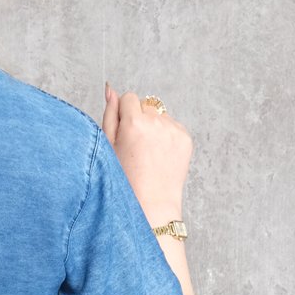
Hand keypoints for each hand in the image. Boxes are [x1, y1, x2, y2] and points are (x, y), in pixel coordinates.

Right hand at [102, 83, 191, 219]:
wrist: (151, 205)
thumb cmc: (124, 180)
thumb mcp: (108, 148)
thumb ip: (109, 115)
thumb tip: (110, 89)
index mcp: (133, 122)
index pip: (129, 98)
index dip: (124, 115)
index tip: (124, 135)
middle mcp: (156, 122)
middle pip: (146, 106)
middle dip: (140, 120)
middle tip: (135, 149)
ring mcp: (173, 130)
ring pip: (160, 116)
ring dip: (154, 128)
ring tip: (148, 155)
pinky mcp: (185, 139)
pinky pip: (173, 127)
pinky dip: (166, 138)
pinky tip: (160, 157)